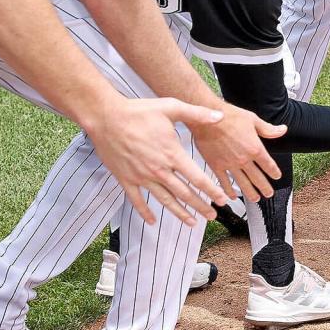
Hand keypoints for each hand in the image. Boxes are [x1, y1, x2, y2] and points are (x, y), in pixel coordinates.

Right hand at [91, 97, 230, 226]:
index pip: (197, 178)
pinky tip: (152, 221)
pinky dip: (145, 212)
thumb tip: (220, 116)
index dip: (212, 190)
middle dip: (200, 206)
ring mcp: (141, 177)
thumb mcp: (171, 107)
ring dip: (179, 212)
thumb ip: (197, 113)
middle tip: (213, 215)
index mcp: (172, 154)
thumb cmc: (139, 111)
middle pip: (184, 193)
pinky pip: (137, 200)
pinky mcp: (125, 179)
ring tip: (192, 222)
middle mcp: (159, 170)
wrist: (106, 117)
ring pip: (164, 200)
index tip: (222, 199)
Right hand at [191, 103, 287, 203]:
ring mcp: (229, 164)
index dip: (274, 172)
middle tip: (268, 194)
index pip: (268, 164)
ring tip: (255, 199)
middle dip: (264, 187)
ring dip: (250, 192)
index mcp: (255, 148)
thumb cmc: (229, 116)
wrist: (207, 117)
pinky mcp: (216, 166)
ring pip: (243, 183)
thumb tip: (282, 130)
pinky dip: (228, 191)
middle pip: (257, 177)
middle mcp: (243, 159)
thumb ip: (268, 129)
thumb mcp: (253, 119)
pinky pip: (224, 182)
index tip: (277, 176)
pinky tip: (231, 196)